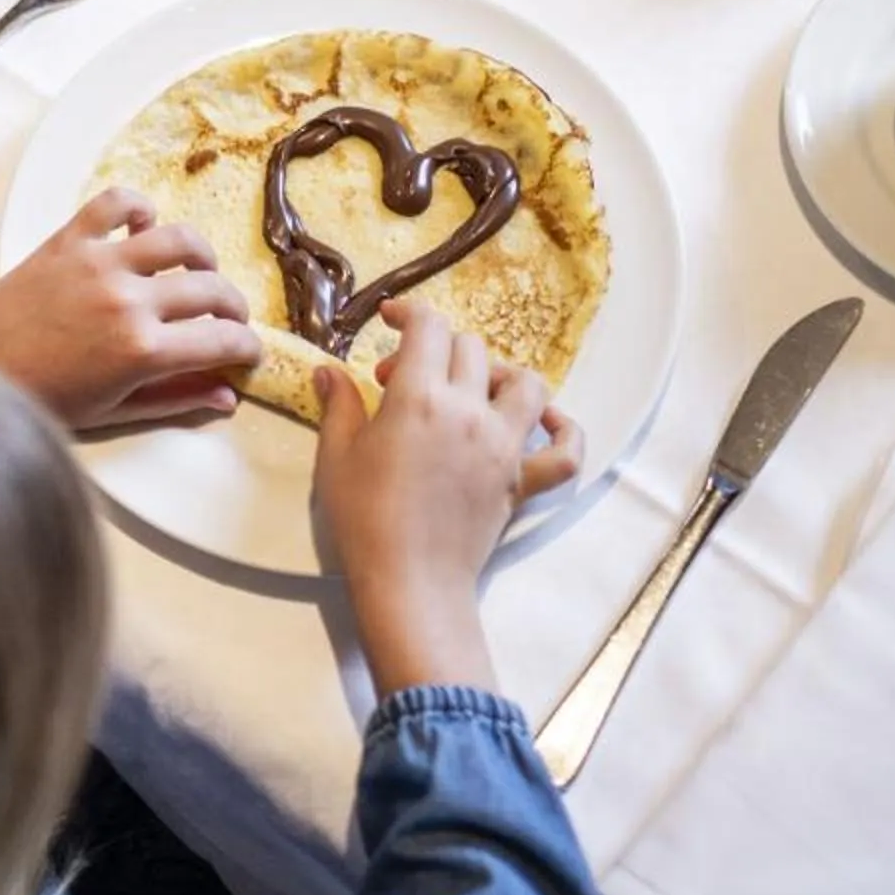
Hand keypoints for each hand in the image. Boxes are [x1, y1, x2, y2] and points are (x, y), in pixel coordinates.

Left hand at [0, 187, 262, 431]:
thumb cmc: (43, 394)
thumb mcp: (114, 409)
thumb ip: (176, 399)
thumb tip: (229, 396)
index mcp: (144, 351)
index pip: (222, 340)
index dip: (246, 347)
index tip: (248, 350)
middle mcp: (130, 301)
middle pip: (212, 290)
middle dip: (234, 306)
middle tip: (228, 317)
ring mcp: (101, 264)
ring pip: (178, 240)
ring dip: (200, 256)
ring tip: (197, 272)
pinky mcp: (72, 239)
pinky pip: (116, 203)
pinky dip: (138, 207)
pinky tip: (144, 228)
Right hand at [312, 299, 582, 696]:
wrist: (410, 581)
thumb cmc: (363, 518)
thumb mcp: (337, 456)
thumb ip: (339, 405)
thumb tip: (329, 370)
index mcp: (418, 397)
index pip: (427, 328)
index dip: (407, 313)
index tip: (387, 321)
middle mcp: (469, 411)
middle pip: (470, 348)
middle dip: (435, 349)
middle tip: (399, 380)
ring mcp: (504, 446)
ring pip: (526, 384)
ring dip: (498, 374)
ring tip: (470, 388)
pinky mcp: (523, 481)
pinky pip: (565, 452)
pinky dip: (563, 431)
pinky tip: (545, 422)